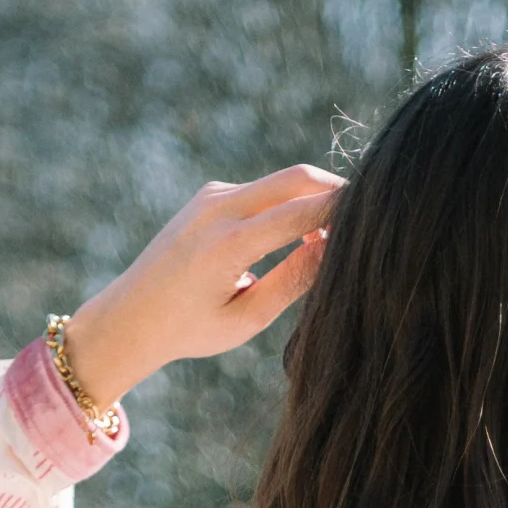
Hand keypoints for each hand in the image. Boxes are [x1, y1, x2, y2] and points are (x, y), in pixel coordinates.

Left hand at [61, 165, 343, 407]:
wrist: (129, 316)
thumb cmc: (189, 330)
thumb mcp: (247, 319)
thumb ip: (292, 281)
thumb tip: (333, 248)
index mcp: (229, 244)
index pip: (304, 212)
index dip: (345, 211)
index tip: (377, 219)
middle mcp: (219, 208)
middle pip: (297, 178)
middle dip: (337, 190)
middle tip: (370, 213)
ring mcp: (212, 196)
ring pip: (281, 182)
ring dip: (313, 198)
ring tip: (339, 233)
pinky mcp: (210, 196)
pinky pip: (262, 191)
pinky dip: (288, 205)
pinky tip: (304, 235)